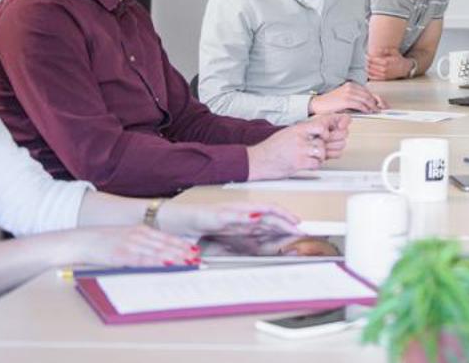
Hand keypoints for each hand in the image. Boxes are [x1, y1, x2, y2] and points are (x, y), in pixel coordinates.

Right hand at [65, 225, 199, 267]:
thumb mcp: (124, 238)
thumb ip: (140, 243)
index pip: (166, 238)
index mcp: (140, 230)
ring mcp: (130, 244)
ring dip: (175, 259)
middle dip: (184, 253)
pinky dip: (156, 264)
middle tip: (198, 261)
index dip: (182, 245)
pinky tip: (166, 266)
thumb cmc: (101, 242)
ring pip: (158, 252)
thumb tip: (157, 254)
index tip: (196, 252)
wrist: (79, 240)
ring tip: (189, 264)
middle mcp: (138, 235)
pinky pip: (142, 260)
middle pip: (166, 245)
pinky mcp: (121, 254)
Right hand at [154, 200, 301, 238]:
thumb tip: (258, 256)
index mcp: (238, 224)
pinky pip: (235, 214)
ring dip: (276, 216)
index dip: (284, 230)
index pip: (267, 226)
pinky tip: (260, 218)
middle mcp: (236, 215)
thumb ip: (237, 250)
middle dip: (287, 223)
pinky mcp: (214, 214)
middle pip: (268, 217)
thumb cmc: (189, 233)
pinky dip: (249, 215)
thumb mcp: (218, 248)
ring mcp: (227, 212)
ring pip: (257, 211)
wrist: (164, 224)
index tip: (299, 237)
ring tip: (291, 221)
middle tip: (304, 231)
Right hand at [247, 115, 351, 179]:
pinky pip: (316, 163)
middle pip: (325, 138)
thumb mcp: (288, 133)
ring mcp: (299, 150)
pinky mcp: (298, 163)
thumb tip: (323, 132)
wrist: (257, 160)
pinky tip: (309, 163)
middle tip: (329, 146)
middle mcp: (300, 137)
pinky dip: (315, 165)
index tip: (341, 126)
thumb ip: (305, 132)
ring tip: (314, 156)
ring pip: (322, 151)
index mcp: (298, 128)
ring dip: (321, 156)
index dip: (333, 125)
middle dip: (330, 144)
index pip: (322, 123)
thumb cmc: (272, 148)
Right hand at [308, 82, 384, 114]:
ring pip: (366, 100)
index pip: (368, 92)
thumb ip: (357, 100)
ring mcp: (348, 93)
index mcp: (351, 85)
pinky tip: (368, 112)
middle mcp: (351, 87)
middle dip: (378, 103)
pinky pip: (360, 104)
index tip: (383, 104)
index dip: (378, 98)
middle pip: (369, 95)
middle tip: (383, 110)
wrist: (318, 104)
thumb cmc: (331, 103)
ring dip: (373, 107)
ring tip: (376, 112)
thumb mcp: (346, 99)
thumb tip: (370, 106)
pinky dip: (366, 109)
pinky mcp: (346, 99)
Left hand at [365, 52, 410, 80]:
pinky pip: (373, 77)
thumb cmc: (398, 59)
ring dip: (366, 68)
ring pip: (370, 71)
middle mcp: (384, 69)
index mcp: (385, 61)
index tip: (366, 55)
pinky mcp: (383, 79)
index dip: (367, 57)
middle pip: (370, 65)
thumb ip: (386, 50)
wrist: (405, 68)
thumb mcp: (394, 52)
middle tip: (366, 59)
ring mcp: (383, 75)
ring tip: (367, 64)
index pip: (372, 59)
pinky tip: (369, 71)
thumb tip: (377, 50)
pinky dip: (369, 74)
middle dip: (366, 62)